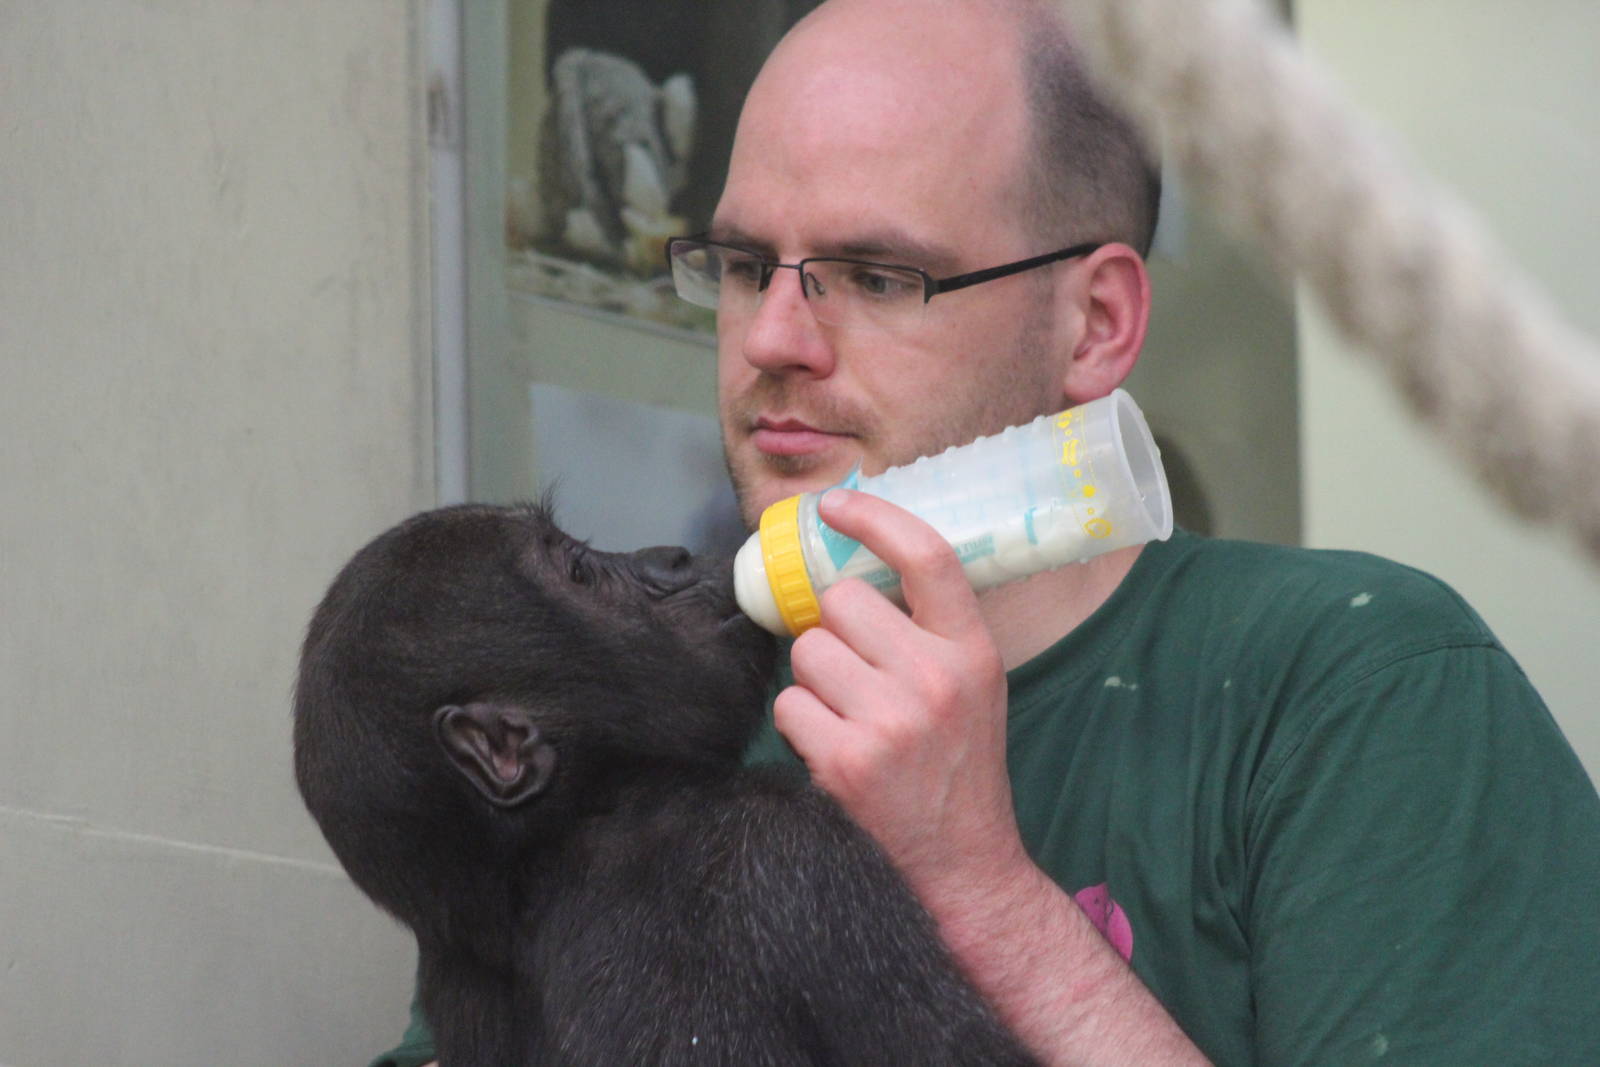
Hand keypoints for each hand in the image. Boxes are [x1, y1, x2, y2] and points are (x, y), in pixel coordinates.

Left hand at [773, 489, 1026, 896]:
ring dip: (815, 680)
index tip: (833, 506)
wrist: (965, 864)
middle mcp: (935, 678)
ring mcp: (889, 721)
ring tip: (849, 717)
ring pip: (807, 651)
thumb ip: (928, 629)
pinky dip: (802, 725)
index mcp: (972, 650)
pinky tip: (834, 750)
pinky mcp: (846, 761)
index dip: (875, 517)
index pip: (927, 556)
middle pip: (841, 602)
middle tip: (858, 676)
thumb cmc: (959, 766)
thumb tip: (853, 567)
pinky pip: (789, 705)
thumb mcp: (972, 685)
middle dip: (836, 632)